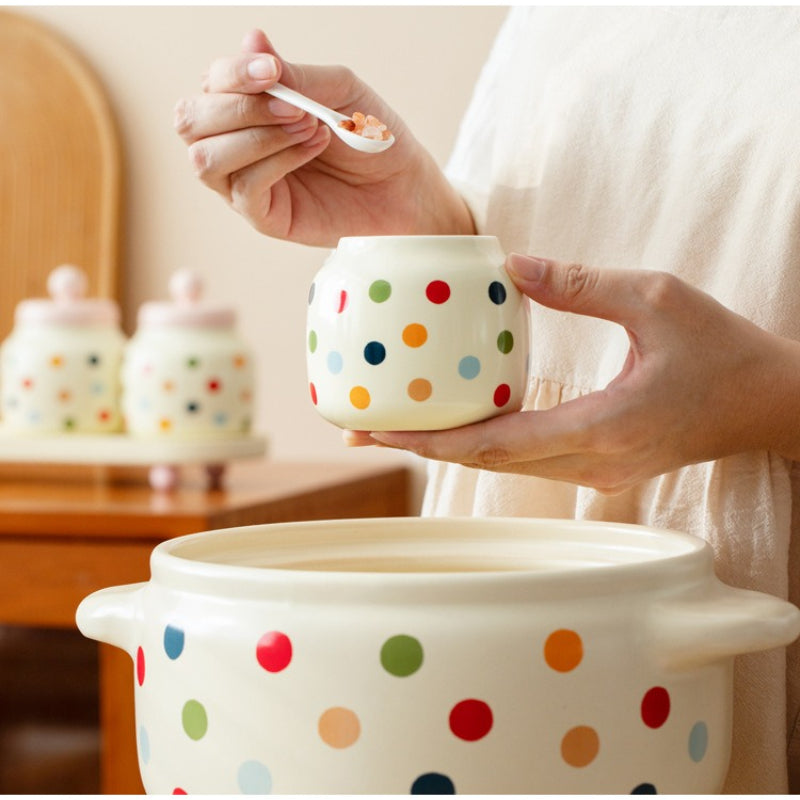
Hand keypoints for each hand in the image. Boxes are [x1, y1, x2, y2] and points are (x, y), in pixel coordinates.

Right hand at [175, 30, 472, 246]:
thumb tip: (252, 40)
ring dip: (256, 135)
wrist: (405, 186)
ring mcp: (245, 185)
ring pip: (205, 158)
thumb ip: (294, 73)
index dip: (232, 74)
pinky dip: (276, 161)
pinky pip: (244, 188)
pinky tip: (312, 149)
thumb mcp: (337, 91)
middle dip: (236, 107)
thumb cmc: (371, 137)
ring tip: (309, 127)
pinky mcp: (264, 217)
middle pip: (189, 121)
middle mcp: (235, 146)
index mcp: (247, 109)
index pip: (208, 85)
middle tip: (295, 106)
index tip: (273, 70)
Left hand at [348, 254, 799, 492]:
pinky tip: (457, 420)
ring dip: (448, 446)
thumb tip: (510, 266)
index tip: (377, 429)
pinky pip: (527, 456)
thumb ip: (581, 284)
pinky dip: (484, 441)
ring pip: (503, 464)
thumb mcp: (657, 298)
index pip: (495, 444)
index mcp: (602, 429)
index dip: (430, 439)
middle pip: (485, 462)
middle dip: (420, 447)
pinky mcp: (600, 463)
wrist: (773, 403)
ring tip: (393, 425)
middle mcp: (591, 463)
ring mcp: (596, 472)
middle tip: (359, 431)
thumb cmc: (725, 351)